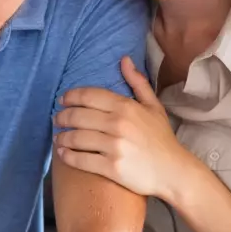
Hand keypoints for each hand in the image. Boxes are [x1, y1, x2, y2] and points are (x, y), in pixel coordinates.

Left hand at [54, 56, 190, 201]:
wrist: (173, 172)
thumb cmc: (162, 139)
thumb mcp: (154, 106)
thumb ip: (138, 82)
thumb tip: (123, 59)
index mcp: (126, 107)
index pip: (89, 96)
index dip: (70, 97)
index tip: (62, 100)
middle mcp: (118, 124)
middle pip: (77, 116)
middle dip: (61, 117)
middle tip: (56, 120)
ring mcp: (114, 146)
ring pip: (76, 138)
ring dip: (61, 138)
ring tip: (58, 138)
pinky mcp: (111, 168)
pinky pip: (80, 160)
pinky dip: (67, 156)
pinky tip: (62, 154)